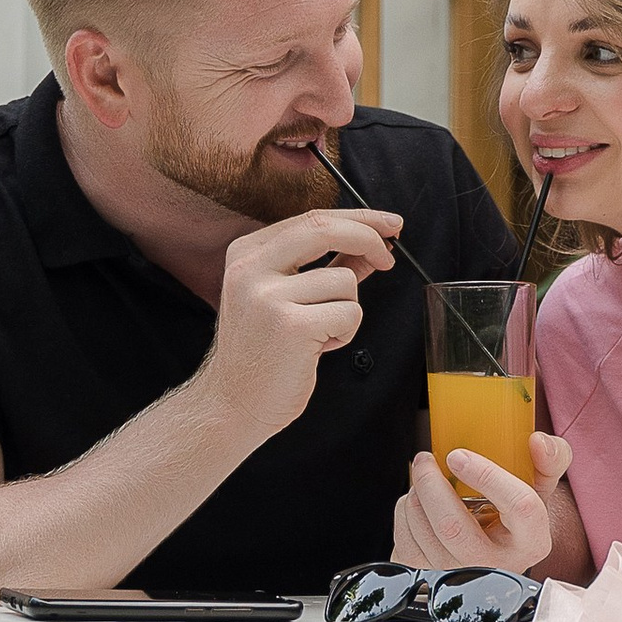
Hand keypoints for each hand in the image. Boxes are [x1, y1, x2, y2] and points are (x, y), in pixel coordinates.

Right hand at [199, 208, 397, 445]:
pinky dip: (344, 334)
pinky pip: (349, 314)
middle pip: (326, 230)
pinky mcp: (290, 325)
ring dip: (347, 311)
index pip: (312, 219)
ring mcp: (267, 296)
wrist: (232, 403)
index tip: (389, 224)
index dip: (359, 218)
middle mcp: (251, 268)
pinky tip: (318, 348)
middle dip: (368, 239)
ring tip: (320, 334)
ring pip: (345, 282)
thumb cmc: (263, 353)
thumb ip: (328, 267)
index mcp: (247, 254)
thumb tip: (371, 247)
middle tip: (388, 259)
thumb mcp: (289, 299)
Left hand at [393, 428, 573, 575]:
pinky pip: (406, 539)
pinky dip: (407, 512)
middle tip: (425, 459)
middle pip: (453, 527)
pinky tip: (421, 505)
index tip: (457, 455)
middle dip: (430, 484)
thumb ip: (550, 459)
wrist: (496, 553)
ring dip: (416, 495)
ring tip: (425, 480)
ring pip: (423, 530)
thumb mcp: (540, 488)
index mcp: (531, 542)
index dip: (487, 476)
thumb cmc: (514, 516)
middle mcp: (495, 567)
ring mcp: (459, 577)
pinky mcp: (428, 579)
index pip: (519, 507)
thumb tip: (537, 442)